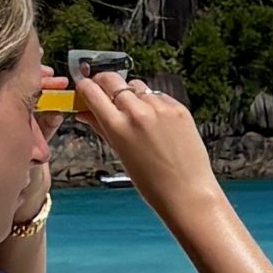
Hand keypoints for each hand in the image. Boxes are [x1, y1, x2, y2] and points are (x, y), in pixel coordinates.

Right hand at [69, 71, 222, 218]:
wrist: (187, 192)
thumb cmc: (153, 183)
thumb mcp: (120, 154)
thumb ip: (101, 127)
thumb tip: (85, 112)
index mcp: (118, 126)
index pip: (91, 91)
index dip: (85, 86)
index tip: (84, 88)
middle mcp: (138, 112)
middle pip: (112, 79)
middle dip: (104, 82)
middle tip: (104, 90)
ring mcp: (160, 108)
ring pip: (136, 86)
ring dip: (131, 94)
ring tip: (135, 114)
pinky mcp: (178, 108)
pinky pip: (157, 96)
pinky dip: (152, 103)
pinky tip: (156, 121)